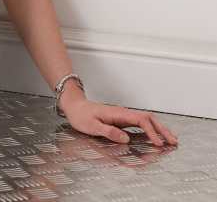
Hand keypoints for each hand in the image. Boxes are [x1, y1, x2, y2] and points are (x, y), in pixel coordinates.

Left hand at [61, 98, 178, 146]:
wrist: (74, 106)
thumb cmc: (81, 115)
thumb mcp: (92, 126)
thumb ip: (108, 131)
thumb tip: (125, 138)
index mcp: (118, 113)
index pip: (140, 120)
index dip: (151, 131)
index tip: (158, 143)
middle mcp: (123, 113)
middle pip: (148, 118)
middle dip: (162, 129)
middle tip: (173, 141)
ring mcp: (123, 116)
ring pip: (146, 120)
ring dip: (159, 129)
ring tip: (170, 139)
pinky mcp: (121, 120)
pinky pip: (140, 123)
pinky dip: (151, 129)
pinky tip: (155, 136)